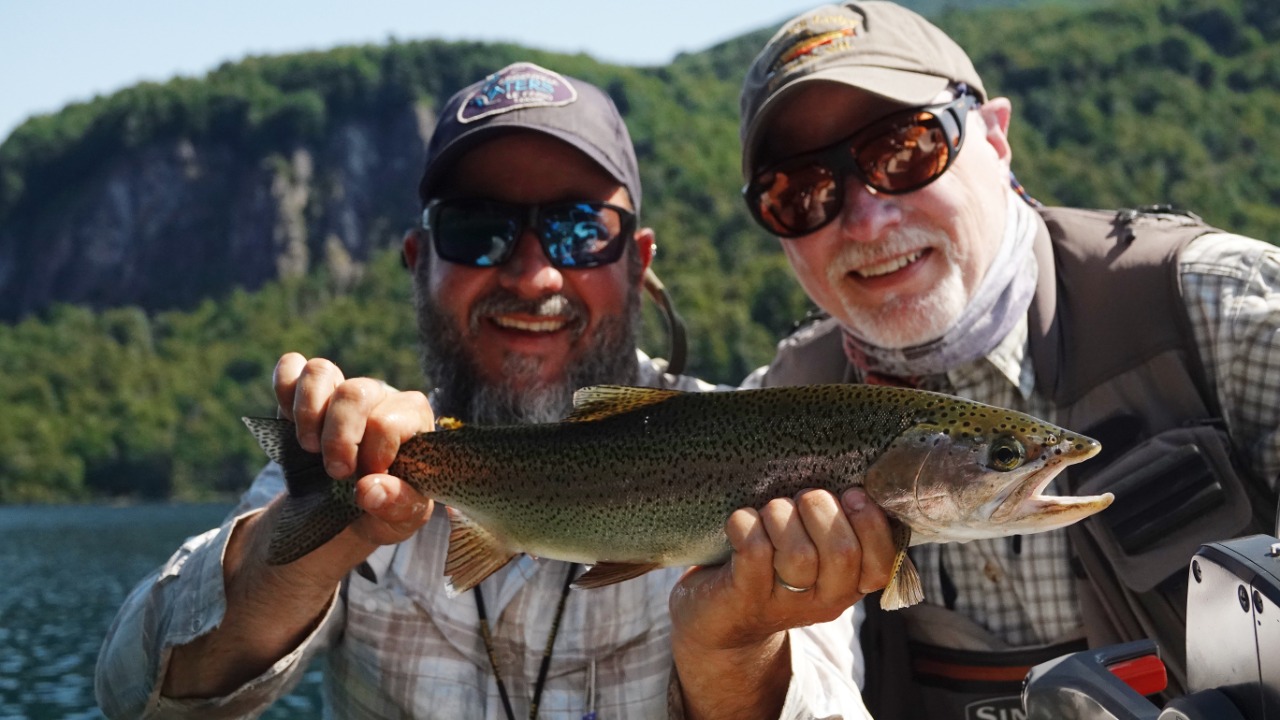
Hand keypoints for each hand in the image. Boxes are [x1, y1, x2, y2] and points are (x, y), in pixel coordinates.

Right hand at [273, 352, 435, 550]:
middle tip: (336, 472)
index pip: (389, 422)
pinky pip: (291, 366)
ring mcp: (342, 389)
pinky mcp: (308, 393)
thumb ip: (398, 504)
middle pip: (355, 392)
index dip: (372, 455)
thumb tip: (369, 488)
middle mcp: (381, 396)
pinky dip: (284, 389)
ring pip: (320, 371)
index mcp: (414, 419)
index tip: (364, 481)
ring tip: (309, 448)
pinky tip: (289, 423)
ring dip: (308, 413)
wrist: (348, 514)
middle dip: (338, 438)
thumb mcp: (403, 518)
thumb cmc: (386, 508)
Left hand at [668, 488, 894, 718]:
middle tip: (802, 500)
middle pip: (842, 552)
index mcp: (849, 586)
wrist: (723, 621)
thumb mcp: (815, 557)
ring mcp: (784, 603)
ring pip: (798, 552)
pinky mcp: (745, 598)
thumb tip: (857, 480)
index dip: (871, 523)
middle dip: (821, 509)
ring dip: (781, 516)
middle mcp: (823, 600)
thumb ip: (837, 527)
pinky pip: (755, 551)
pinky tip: (742, 521)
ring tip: (770, 512)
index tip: (851, 494)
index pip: (881, 563)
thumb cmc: (774, 569)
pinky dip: (747, 524)